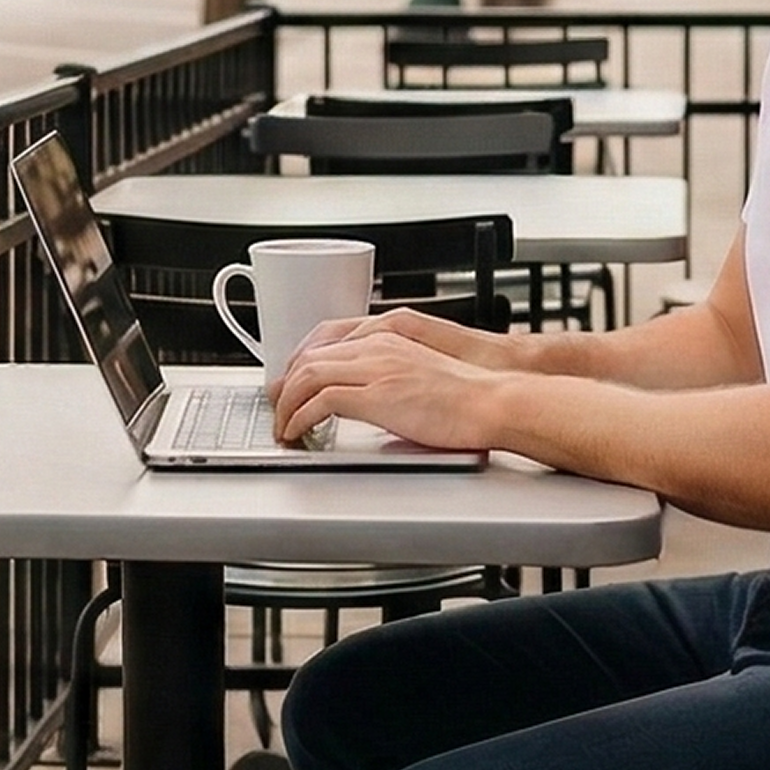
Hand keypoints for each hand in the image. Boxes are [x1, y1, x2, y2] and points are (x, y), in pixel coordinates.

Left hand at [271, 314, 513, 453]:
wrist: (494, 401)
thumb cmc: (468, 396)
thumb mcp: (420, 373)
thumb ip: (391, 376)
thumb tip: (372, 400)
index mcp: (387, 338)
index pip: (325, 344)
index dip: (298, 365)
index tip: (288, 384)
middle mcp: (376, 347)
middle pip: (310, 358)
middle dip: (284, 385)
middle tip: (275, 406)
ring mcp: (375, 369)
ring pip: (308, 376)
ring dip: (287, 403)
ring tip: (282, 425)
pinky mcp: (378, 395)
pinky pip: (323, 401)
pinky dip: (302, 417)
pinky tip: (299, 430)